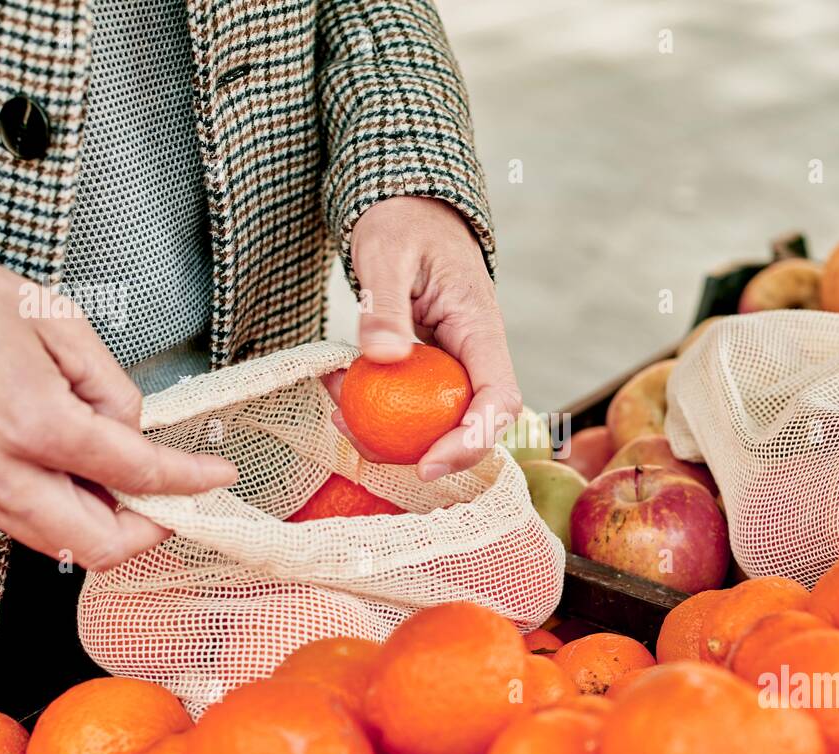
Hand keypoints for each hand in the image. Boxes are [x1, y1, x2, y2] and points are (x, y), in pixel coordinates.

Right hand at [0, 242, 237, 569]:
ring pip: (62, 547)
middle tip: (174, 495)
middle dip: (150, 529)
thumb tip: (135, 433)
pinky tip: (83, 478)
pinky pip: (28, 526)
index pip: (137, 475)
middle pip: (101, 546)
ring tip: (129, 483)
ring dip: (108, 527)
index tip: (218, 475)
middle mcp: (3, 473)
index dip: (190, 480)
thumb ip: (112, 389)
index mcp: (38, 425)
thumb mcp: (60, 324)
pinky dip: (69, 516)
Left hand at [327, 196, 521, 480]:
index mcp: (480, 327)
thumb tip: (384, 358)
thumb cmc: (402, 222)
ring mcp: (455, 363)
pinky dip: (377, 410)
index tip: (429, 462)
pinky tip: (338, 396)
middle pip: (475, 424)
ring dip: (394, 434)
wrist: (407, 206)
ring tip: (339, 417)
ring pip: (441, 420)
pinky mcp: (430, 367)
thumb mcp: (385, 254)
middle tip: (369, 451)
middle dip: (431, 454)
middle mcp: (476, 353)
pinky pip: (414, 401)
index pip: (499, 399)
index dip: (474, 440)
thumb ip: (385, 306)